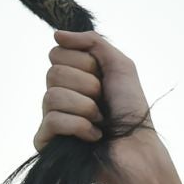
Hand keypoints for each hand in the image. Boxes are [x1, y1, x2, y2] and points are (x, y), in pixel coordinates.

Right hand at [35, 30, 159, 183]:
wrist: (138, 148)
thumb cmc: (131, 110)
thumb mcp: (119, 65)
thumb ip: (92, 42)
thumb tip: (56, 34)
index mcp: (72, 77)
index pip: (56, 53)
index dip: (84, 63)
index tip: (103, 78)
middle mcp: (57, 96)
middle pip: (53, 72)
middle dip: (87, 85)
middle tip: (103, 101)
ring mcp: (50, 119)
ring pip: (52, 95)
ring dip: (86, 107)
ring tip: (100, 120)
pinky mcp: (46, 142)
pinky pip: (52, 120)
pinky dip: (79, 126)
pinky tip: (93, 136)